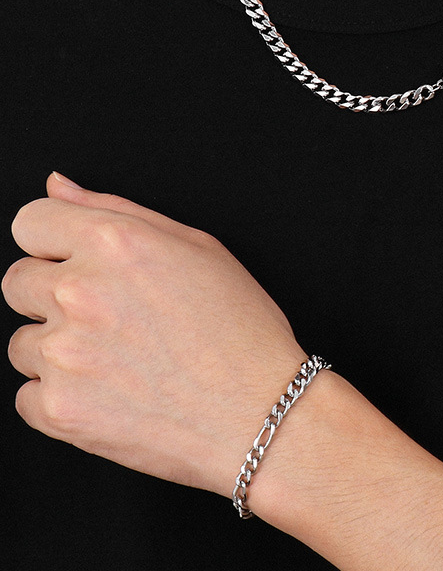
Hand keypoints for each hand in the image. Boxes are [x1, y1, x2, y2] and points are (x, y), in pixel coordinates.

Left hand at [4, 172, 307, 495]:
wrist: (261, 413)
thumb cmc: (242, 331)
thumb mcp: (199, 248)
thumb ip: (117, 209)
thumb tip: (58, 186)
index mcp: (116, 243)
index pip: (30, 222)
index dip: (54, 241)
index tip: (73, 260)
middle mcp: (81, 292)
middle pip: (17, 281)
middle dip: (54, 293)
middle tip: (110, 316)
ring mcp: (65, 354)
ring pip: (23, 341)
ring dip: (59, 348)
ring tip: (120, 359)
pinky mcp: (59, 409)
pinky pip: (28, 394)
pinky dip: (62, 395)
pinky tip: (112, 391)